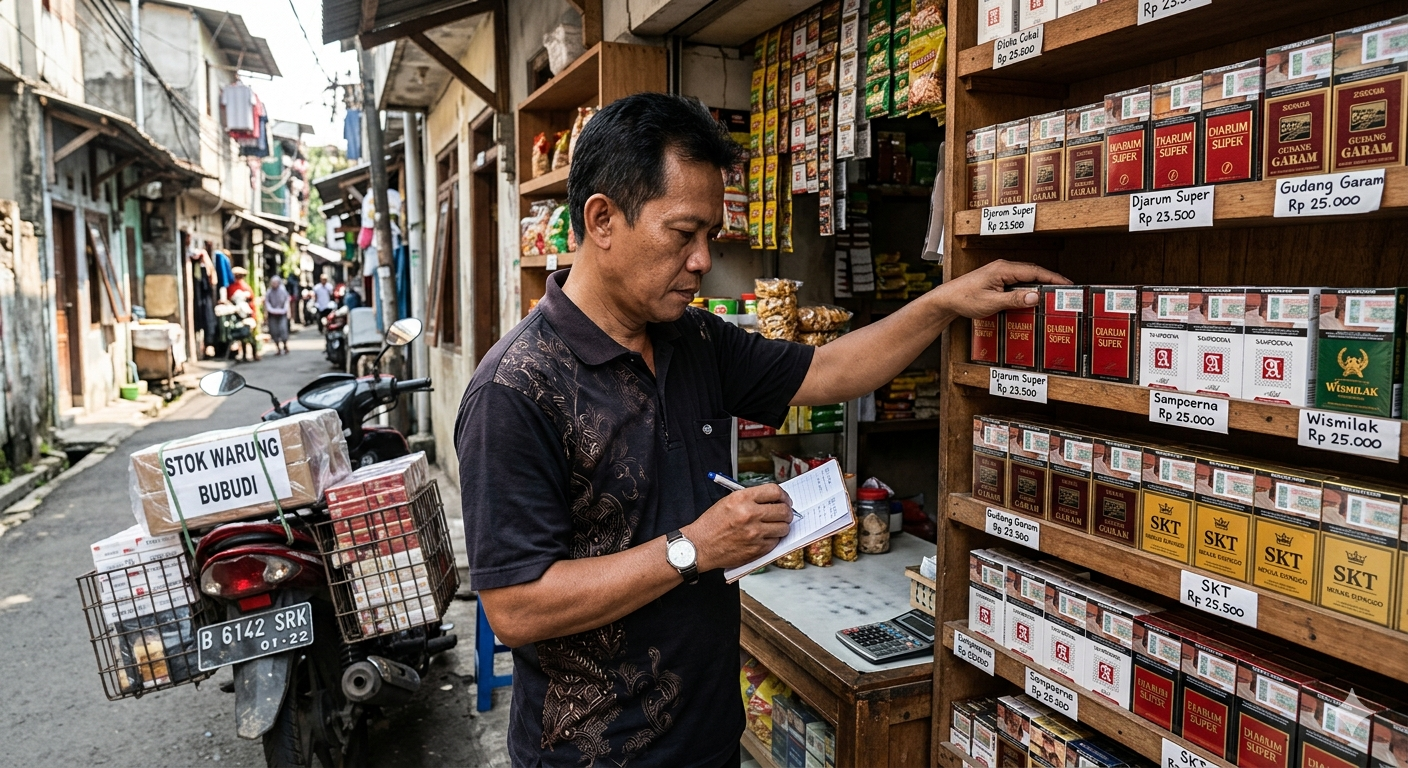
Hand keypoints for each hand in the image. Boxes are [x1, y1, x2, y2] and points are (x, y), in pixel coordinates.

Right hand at [683, 484, 793, 572]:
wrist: (700, 546)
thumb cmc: (712, 524)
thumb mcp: (728, 501)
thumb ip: (751, 498)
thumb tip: (773, 499)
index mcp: (742, 499)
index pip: (774, 491)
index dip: (783, 495)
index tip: (784, 499)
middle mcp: (750, 514)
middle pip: (783, 510)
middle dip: (787, 511)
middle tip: (784, 513)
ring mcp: (755, 533)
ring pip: (784, 528)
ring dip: (782, 526)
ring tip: (774, 526)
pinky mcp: (756, 549)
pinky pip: (775, 542)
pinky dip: (773, 539)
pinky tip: (764, 537)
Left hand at [930, 259, 1070, 318]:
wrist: (947, 299)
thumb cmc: (965, 299)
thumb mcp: (991, 303)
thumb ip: (1014, 300)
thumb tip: (1035, 297)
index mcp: (1003, 269)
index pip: (1034, 271)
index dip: (1053, 278)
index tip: (1067, 285)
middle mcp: (1003, 267)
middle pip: (1033, 272)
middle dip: (1050, 281)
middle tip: (1064, 292)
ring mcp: (1000, 272)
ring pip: (1026, 277)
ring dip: (1039, 285)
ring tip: (1053, 296)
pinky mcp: (997, 278)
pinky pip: (1018, 281)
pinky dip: (1028, 288)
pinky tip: (1032, 298)